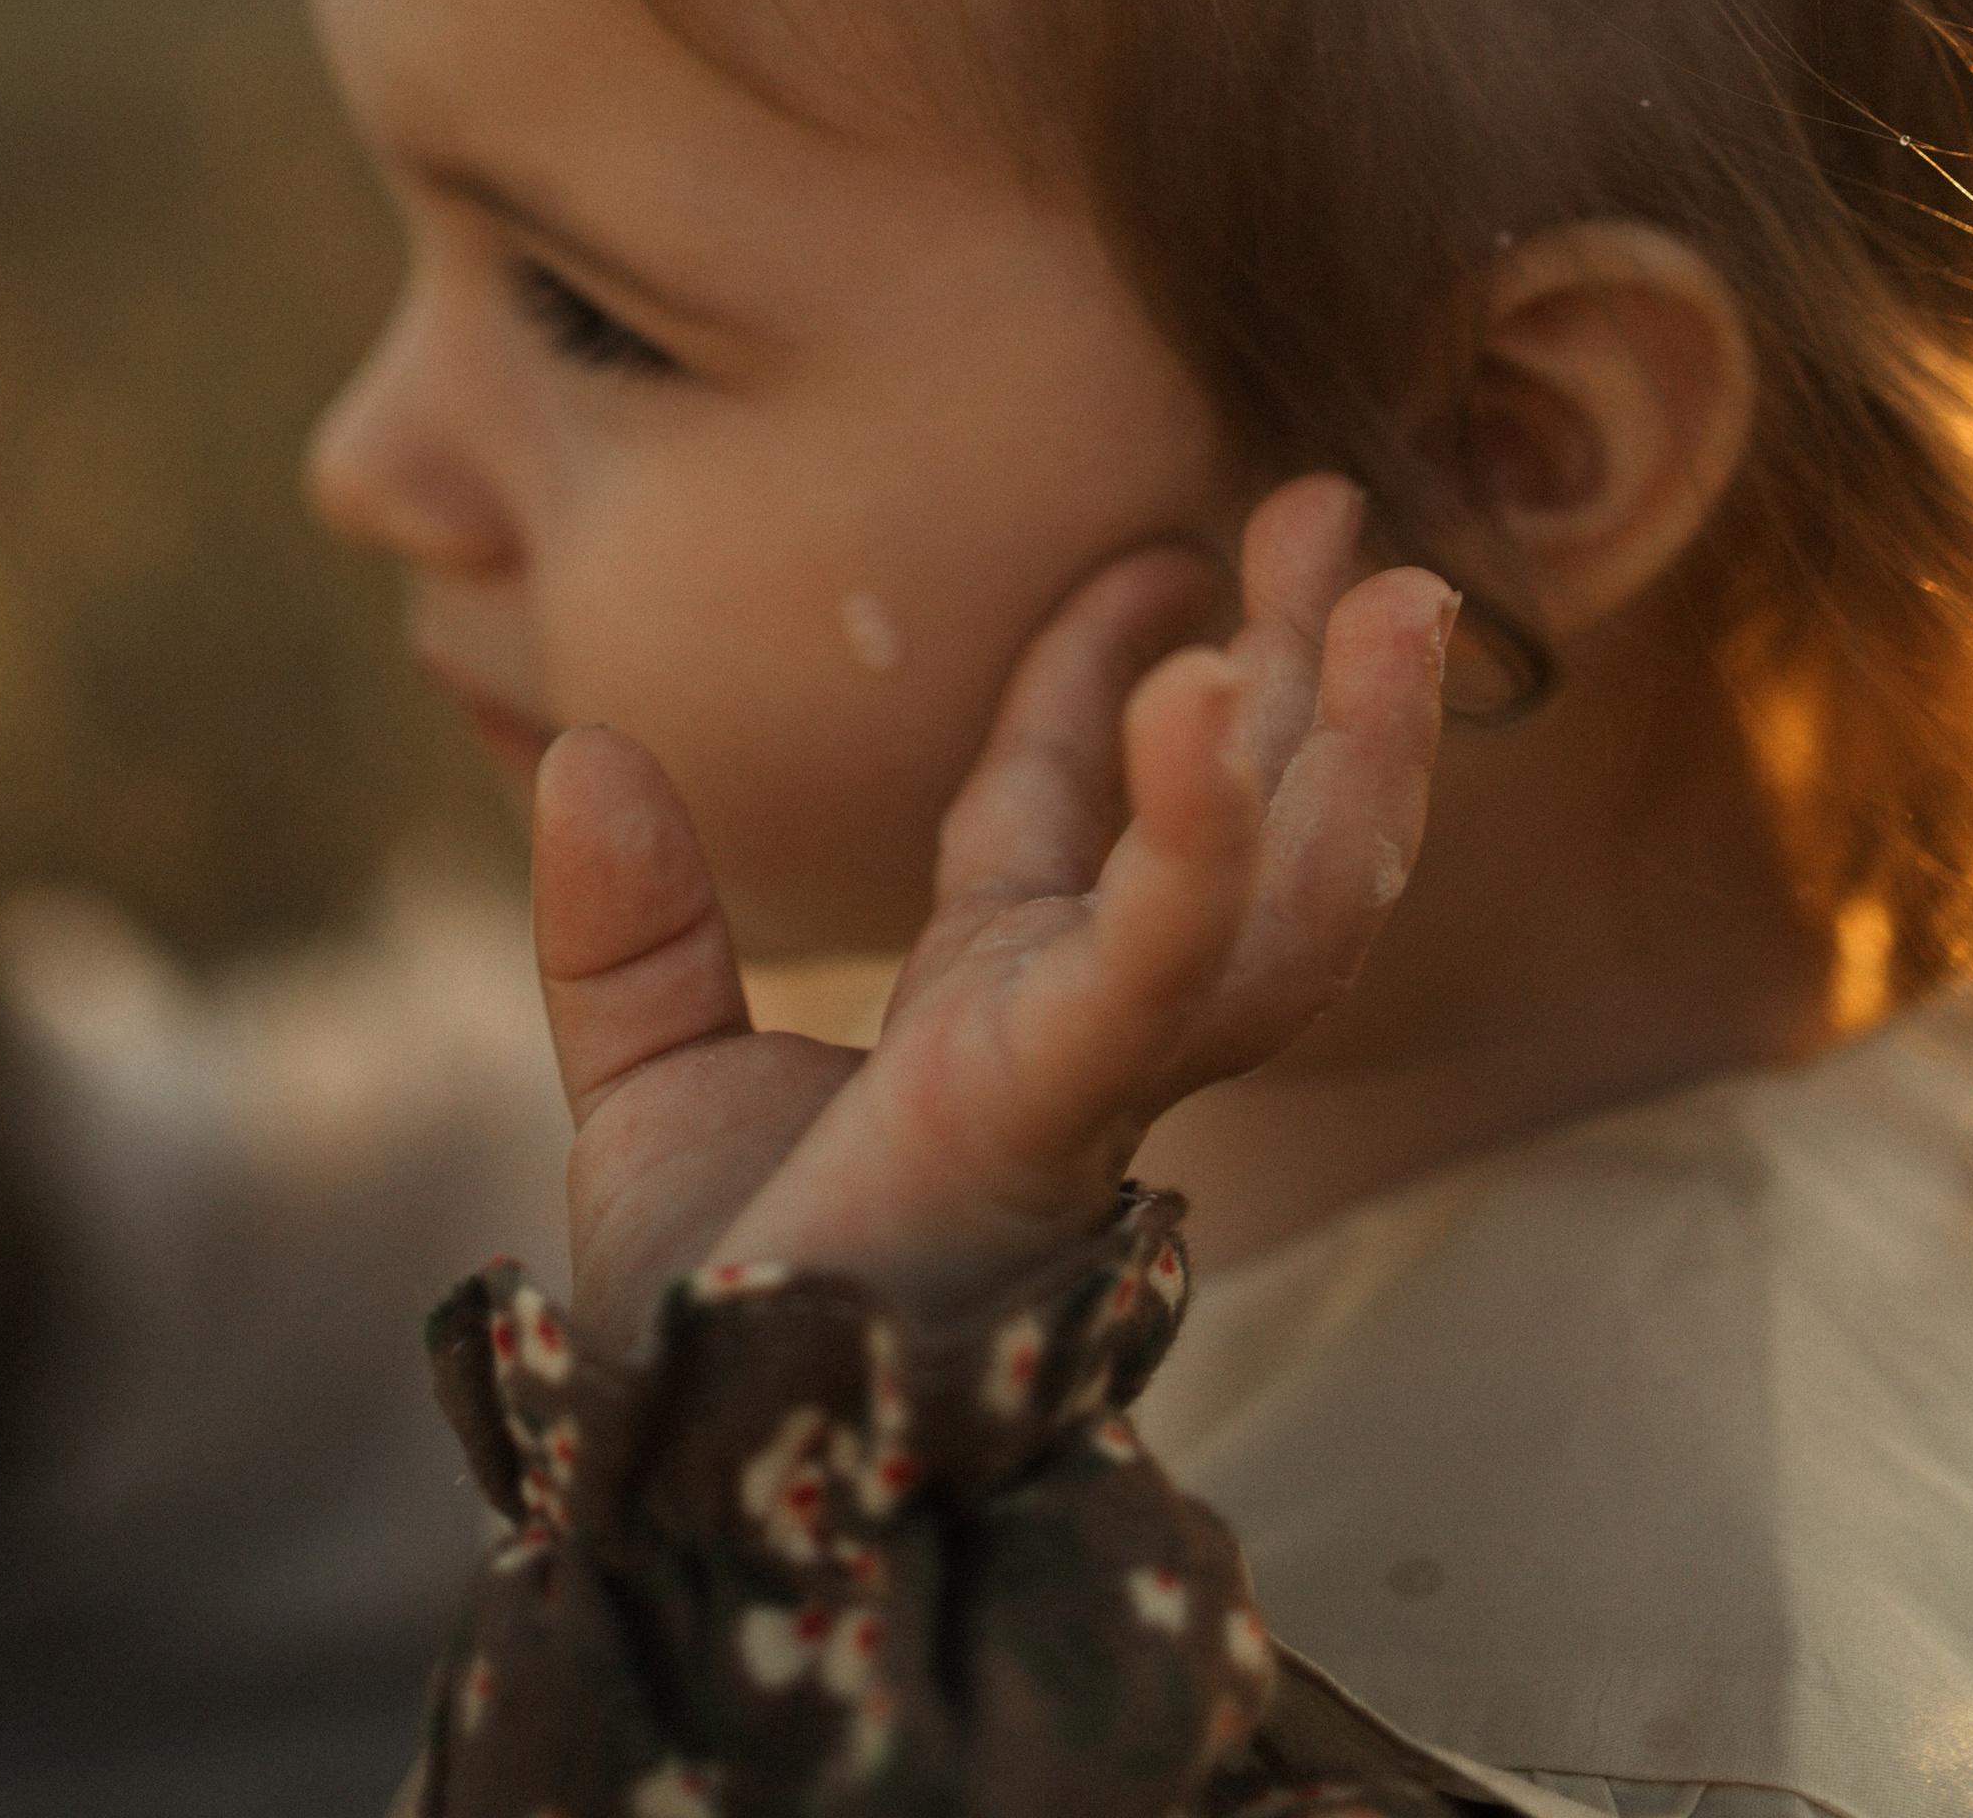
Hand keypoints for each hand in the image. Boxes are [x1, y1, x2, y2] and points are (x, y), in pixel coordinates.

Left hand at [536, 474, 1455, 1348]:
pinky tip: (1207, 690)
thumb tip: (582, 753)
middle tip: (1344, 511)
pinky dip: (1196, 827)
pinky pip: (1160, 951)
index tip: (1173, 550)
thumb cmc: (699, 1309)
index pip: (1086, 800)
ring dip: (1356, 741)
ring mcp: (1093, 1061)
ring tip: (1390, 592)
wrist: (688, 1459)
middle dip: (1318, 674)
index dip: (1127, 666)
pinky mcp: (1058, 1095)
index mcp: (1000, 1008)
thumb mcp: (649, 1079)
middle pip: (1247, 818)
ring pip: (1285, 894)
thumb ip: (626, 923)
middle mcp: (1083, 1023)